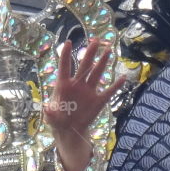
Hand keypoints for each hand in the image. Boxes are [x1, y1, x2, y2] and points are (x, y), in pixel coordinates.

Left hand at [43, 38, 125, 170]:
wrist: (69, 130)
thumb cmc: (58, 120)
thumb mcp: (52, 118)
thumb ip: (50, 113)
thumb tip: (46, 109)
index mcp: (64, 85)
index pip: (65, 67)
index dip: (65, 54)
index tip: (68, 42)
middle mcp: (77, 84)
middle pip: (84, 66)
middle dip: (90, 53)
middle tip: (96, 40)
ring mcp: (88, 91)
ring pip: (97, 74)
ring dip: (102, 63)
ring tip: (108, 51)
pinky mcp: (98, 101)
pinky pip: (108, 92)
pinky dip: (116, 86)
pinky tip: (123, 78)